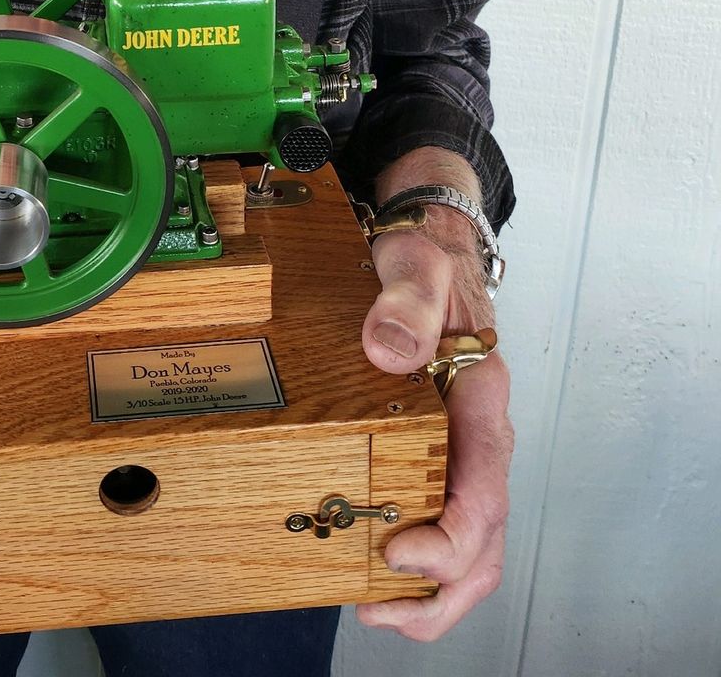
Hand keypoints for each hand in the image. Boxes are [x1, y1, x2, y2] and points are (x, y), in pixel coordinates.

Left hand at [356, 219, 512, 640]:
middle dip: (440, 590)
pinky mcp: (436, 453)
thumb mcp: (411, 267)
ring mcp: (461, 450)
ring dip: (432, 591)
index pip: (483, 492)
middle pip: (484, 539)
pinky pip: (442, 522)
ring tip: (376, 608)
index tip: (397, 551)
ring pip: (470, 545)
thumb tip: (387, 351)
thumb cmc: (423, 262)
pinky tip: (374, 567)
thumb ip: (404, 303)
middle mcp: (479, 436)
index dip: (447, 539)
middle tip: (379, 606)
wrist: (426, 250)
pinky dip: (420, 563)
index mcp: (482, 399)